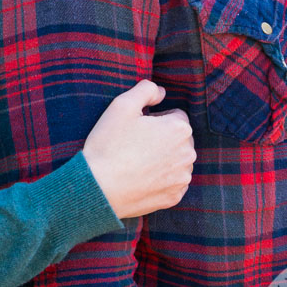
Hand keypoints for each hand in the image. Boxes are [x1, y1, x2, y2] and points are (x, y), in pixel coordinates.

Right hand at [82, 79, 195, 219]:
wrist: (98, 188)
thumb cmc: (109, 144)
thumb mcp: (122, 104)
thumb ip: (146, 89)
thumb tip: (162, 92)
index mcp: (180, 129)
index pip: (176, 116)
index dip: (155, 119)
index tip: (138, 129)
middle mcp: (188, 154)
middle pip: (179, 138)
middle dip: (163, 138)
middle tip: (136, 145)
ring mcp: (182, 178)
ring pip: (177, 160)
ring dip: (164, 158)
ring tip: (137, 162)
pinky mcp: (174, 197)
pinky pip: (173, 182)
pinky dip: (162, 179)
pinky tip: (142, 178)